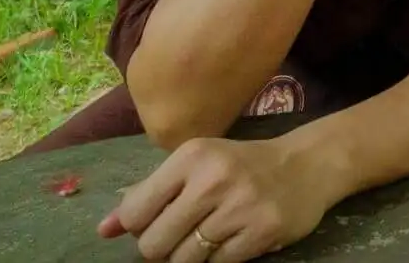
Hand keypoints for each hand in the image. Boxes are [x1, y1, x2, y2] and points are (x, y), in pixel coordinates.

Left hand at [98, 136, 330, 261]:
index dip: (141, 226)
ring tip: (209, 236)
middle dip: (162, 248)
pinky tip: (233, 239)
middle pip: (154, 244)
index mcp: (191, 156)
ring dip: (190, 256)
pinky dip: (219, 259)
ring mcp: (240, 206)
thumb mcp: (195, 166)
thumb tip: (103, 230)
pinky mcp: (261, 231)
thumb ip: (148, 195)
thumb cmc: (240, 166)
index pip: (136, 212)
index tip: (160, 220)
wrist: (305, 166)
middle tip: (184, 234)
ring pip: (183, 260)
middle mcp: (214, 178)